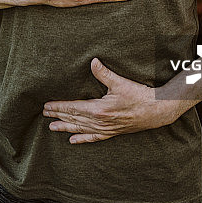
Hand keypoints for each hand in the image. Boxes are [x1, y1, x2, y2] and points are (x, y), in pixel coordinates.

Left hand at [42, 58, 181, 143]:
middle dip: (58, 117)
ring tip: (52, 128)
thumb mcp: (120, 82)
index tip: (47, 106)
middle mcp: (100, 122)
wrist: (156, 111)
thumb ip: (104, 73)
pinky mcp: (112, 132)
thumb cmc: (139, 96)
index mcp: (99, 110)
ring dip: (66, 128)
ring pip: (81, 129)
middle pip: (74, 119)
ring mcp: (106, 129)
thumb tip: (93, 62)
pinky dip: (82, 139)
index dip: (59, 107)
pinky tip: (73, 140)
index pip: (74, 108)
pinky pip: (94, 138)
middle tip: (44, 115)